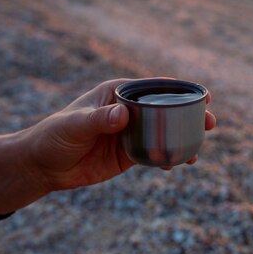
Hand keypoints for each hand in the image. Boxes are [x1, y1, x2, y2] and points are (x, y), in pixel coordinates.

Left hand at [0, 79, 216, 213]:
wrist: (42, 166)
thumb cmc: (54, 136)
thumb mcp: (75, 125)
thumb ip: (99, 120)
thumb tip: (122, 116)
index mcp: (118, 94)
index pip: (154, 87)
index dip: (180, 90)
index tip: (203, 94)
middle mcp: (128, 111)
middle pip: (166, 109)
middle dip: (190, 114)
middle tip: (209, 122)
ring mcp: (131, 133)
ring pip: (165, 132)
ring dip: (185, 137)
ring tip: (199, 148)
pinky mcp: (129, 154)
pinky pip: (155, 153)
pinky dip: (170, 157)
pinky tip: (180, 163)